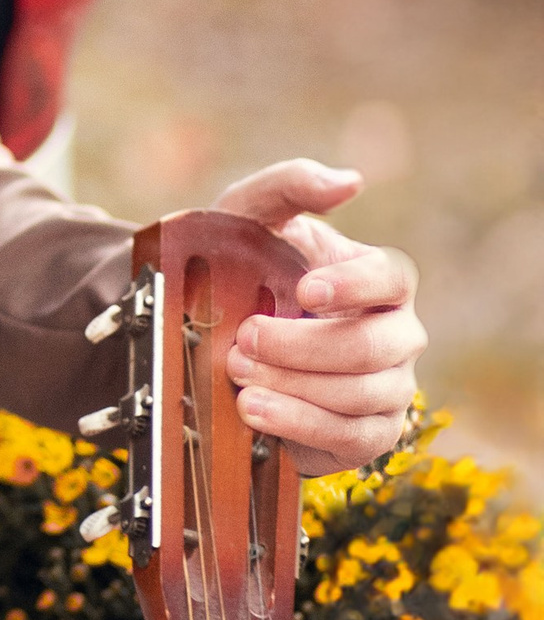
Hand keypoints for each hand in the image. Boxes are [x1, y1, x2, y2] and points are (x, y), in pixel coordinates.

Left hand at [209, 158, 425, 475]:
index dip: (353, 286)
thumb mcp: (251, 216)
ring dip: (293, 385)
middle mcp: (397, 335)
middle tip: (245, 337)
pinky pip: (349, 437)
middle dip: (302, 346)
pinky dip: (298, 423)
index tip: (304, 289)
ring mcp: (390, 388)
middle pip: (371, 347)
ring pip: (358, 394)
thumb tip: (347, 181)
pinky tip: (253, 410)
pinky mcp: (369, 434)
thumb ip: (290, 186)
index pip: (391, 278)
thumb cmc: (248, 265)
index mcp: (380, 280)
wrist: (221, 339)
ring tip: (238, 373)